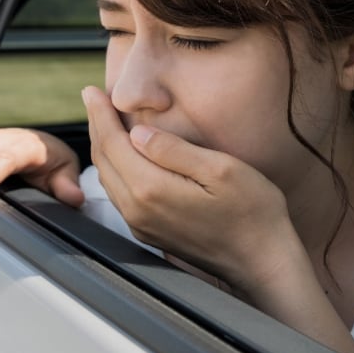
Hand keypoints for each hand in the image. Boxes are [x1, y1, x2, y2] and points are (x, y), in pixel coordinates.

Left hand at [82, 86, 295, 292]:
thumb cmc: (251, 212)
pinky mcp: (150, 233)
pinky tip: (123, 155)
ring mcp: (142, 225)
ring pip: (108, 178)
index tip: (92, 91)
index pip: (113, 143)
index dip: (100, 114)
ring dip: (103, 147)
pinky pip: (120, 194)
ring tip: (104, 121)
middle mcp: (138, 210)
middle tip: (93, 98)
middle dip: (96, 126)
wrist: (261, 261)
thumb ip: (175, 150)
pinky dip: (114, 168)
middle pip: (104, 160)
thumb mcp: (220, 169)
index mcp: (151, 189)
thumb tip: (138, 133)